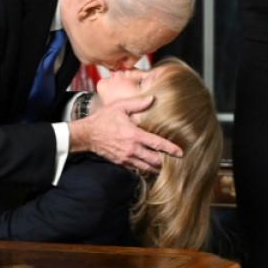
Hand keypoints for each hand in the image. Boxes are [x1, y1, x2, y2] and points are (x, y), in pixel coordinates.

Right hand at [68, 95, 183, 172]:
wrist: (87, 134)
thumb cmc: (103, 119)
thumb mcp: (120, 106)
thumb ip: (137, 103)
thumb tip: (152, 98)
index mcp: (134, 135)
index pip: (157, 144)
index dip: (170, 149)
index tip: (180, 152)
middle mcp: (132, 149)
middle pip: (154, 160)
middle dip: (164, 161)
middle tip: (173, 160)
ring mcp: (126, 157)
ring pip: (146, 167)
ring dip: (155, 167)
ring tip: (163, 166)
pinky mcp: (120, 162)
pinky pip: (136, 169)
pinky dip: (144, 168)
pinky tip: (148, 166)